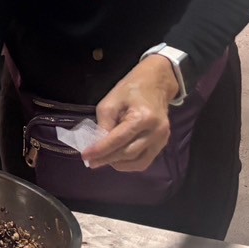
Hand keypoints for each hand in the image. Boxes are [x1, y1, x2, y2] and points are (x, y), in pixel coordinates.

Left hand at [83, 57, 180, 171]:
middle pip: (128, 153)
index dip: (101, 150)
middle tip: (91, 162)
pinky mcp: (163, 144)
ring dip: (118, 163)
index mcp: (143, 117)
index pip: (118, 139)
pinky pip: (144, 161)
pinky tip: (117, 158)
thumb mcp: (110, 102)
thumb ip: (104, 124)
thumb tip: (97, 146)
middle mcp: (156, 131)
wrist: (156, 84)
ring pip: (137, 162)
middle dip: (107, 159)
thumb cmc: (131, 90)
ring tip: (104, 159)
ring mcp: (162, 139)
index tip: (85, 156)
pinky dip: (129, 163)